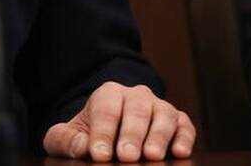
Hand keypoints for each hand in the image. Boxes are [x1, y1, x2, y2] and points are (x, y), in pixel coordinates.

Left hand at [43, 82, 194, 161]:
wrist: (112, 136)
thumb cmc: (89, 136)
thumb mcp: (69, 136)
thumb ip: (65, 139)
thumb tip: (82, 146)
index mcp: (109, 94)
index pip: (106, 109)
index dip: (103, 132)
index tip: (99, 155)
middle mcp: (137, 96)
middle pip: (136, 109)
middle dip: (132, 134)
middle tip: (127, 156)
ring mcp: (160, 107)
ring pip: (164, 114)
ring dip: (159, 136)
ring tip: (152, 156)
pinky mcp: (179, 122)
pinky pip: (185, 125)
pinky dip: (185, 138)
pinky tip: (180, 152)